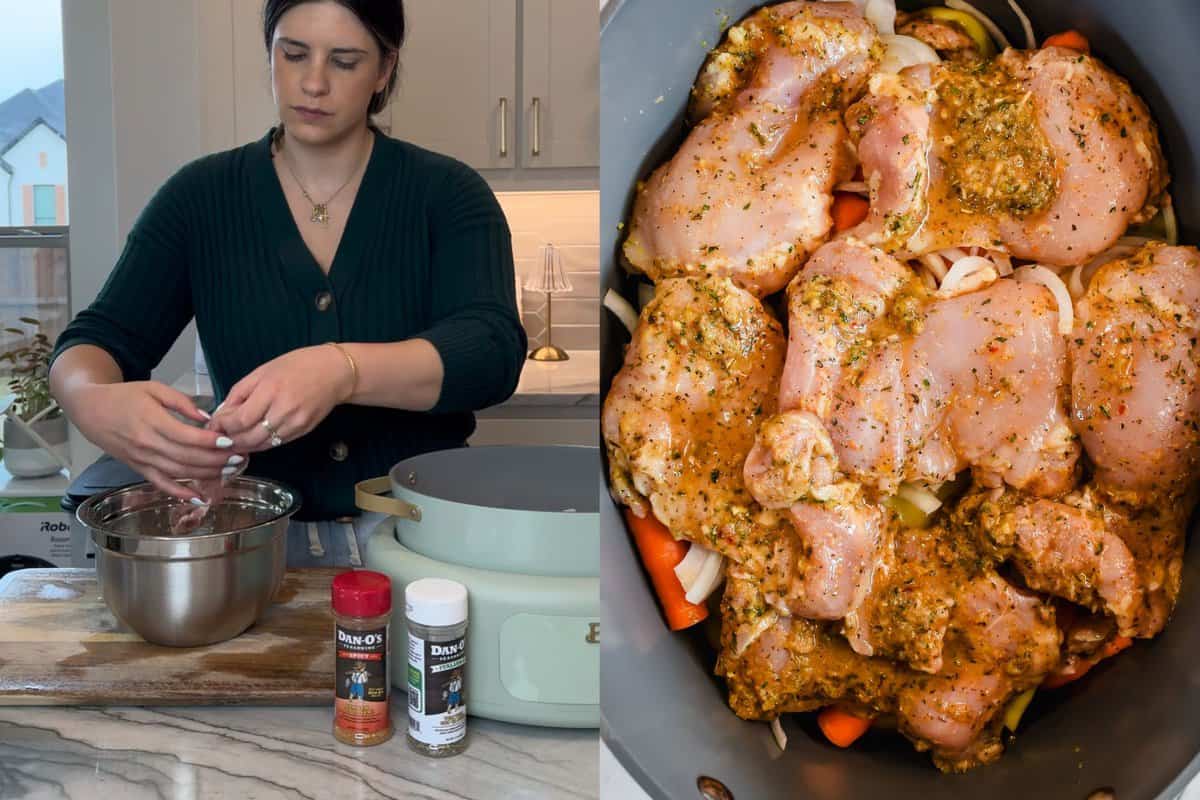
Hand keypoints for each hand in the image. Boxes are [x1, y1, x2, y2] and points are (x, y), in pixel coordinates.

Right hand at [70, 381, 242, 502]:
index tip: (229, 441)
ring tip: (228, 471)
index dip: (210, 442)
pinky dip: (180, 493)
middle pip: (186, 457)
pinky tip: (198, 497)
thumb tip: (206, 418)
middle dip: (215, 460)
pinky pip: (161, 484)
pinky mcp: (138, 468)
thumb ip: (182, 402)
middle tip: (237, 457)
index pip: (186, 436)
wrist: (91, 410)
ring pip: (178, 473)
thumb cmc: (124, 396)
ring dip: (205, 475)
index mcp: (151, 421)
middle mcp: (147, 444)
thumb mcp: (154, 389)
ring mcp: (142, 459)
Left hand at [212, 345, 352, 452]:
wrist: (335, 372)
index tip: (215, 425)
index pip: (239, 420)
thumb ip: (240, 393)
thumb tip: (222, 413)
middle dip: (230, 440)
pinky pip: (276, 444)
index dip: (222, 426)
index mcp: (270, 390)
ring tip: (234, 439)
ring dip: (244, 446)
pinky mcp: (303, 432)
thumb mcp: (263, 371)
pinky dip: (261, 444)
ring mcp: (296, 423)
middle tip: (220, 436)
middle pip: (248, 438)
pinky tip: (254, 438)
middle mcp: (284, 410)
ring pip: (262, 445)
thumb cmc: (298, 365)